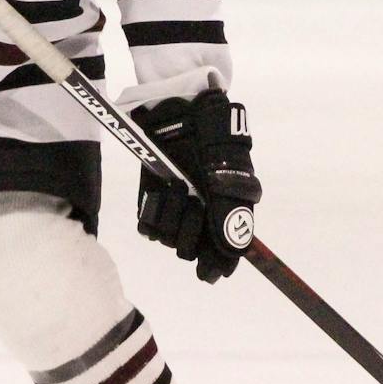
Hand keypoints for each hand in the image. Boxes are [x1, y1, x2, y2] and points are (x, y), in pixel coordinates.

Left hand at [132, 90, 260, 283]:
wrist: (180, 110)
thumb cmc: (212, 137)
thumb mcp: (228, 171)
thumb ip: (230, 210)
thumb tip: (233, 250)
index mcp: (228, 212)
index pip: (224, 255)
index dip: (217, 266)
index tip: (208, 273)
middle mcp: (203, 216)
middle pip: (193, 252)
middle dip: (191, 234)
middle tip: (195, 205)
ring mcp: (178, 209)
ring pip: (170, 240)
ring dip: (172, 218)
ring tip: (177, 187)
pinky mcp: (153, 201)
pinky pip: (149, 227)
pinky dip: (153, 213)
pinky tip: (161, 191)